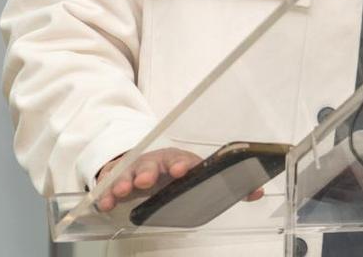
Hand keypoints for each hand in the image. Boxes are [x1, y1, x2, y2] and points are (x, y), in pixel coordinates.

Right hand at [94, 148, 264, 211]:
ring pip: (128, 171)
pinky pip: (108, 182)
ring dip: (125, 180)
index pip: (181, 159)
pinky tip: (104, 202)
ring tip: (122, 191)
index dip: (182, 164)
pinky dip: (105, 192)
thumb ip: (227, 187)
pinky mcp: (115, 177)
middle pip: (152, 163)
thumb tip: (258, 191)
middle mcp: (155, 162)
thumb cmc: (173, 173)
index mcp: (177, 161)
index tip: (182, 170)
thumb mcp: (196, 179)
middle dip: (149, 171)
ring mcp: (134, 169)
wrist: (141, 163)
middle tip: (146, 181)